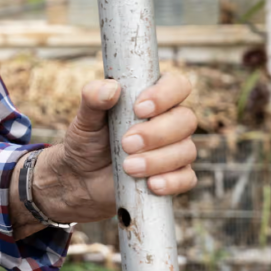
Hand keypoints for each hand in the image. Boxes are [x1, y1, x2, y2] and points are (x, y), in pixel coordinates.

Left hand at [15, 71, 196, 232]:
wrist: (83, 177)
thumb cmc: (88, 140)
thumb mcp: (85, 119)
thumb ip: (92, 99)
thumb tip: (110, 87)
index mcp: (153, 98)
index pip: (176, 85)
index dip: (165, 95)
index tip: (139, 109)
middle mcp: (170, 121)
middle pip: (185, 120)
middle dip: (156, 133)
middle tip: (126, 143)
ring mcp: (176, 149)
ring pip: (186, 150)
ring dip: (157, 159)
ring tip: (128, 167)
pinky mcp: (176, 175)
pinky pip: (187, 178)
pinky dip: (171, 182)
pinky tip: (152, 184)